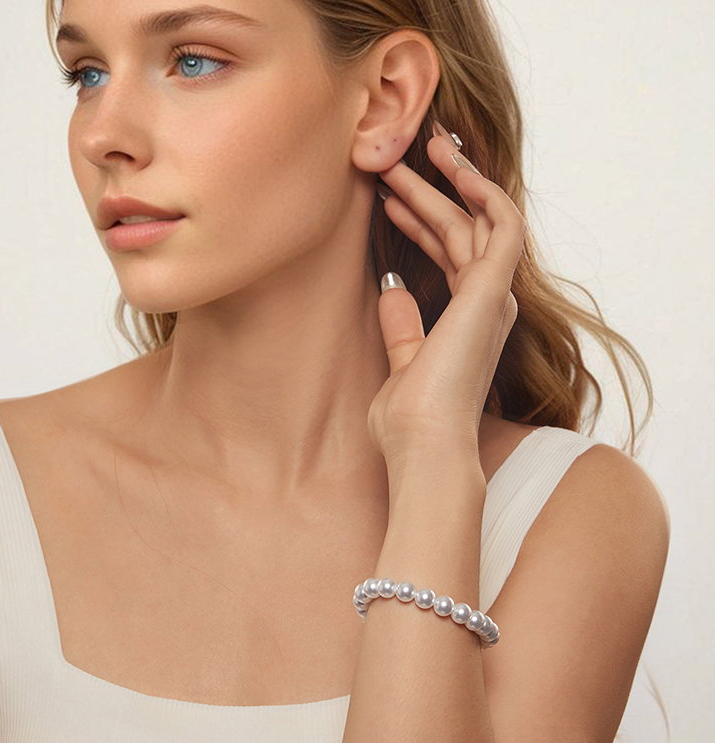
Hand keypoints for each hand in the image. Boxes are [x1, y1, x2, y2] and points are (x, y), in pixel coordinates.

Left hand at [367, 123, 525, 461]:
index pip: (450, 256)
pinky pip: (501, 225)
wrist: (422, 446)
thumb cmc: (410, 419)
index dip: (421, 223)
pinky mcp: (494, 291)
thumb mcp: (401, 360)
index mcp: (470, 319)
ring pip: (478, 222)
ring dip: (449, 183)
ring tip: (416, 149)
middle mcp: (489, 304)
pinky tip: (454, 166)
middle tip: (395, 164)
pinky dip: (482, 192)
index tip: (388, 201)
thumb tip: (391, 290)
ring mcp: (495, 297)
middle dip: (429, 195)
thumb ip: (403, 325)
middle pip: (462, 232)